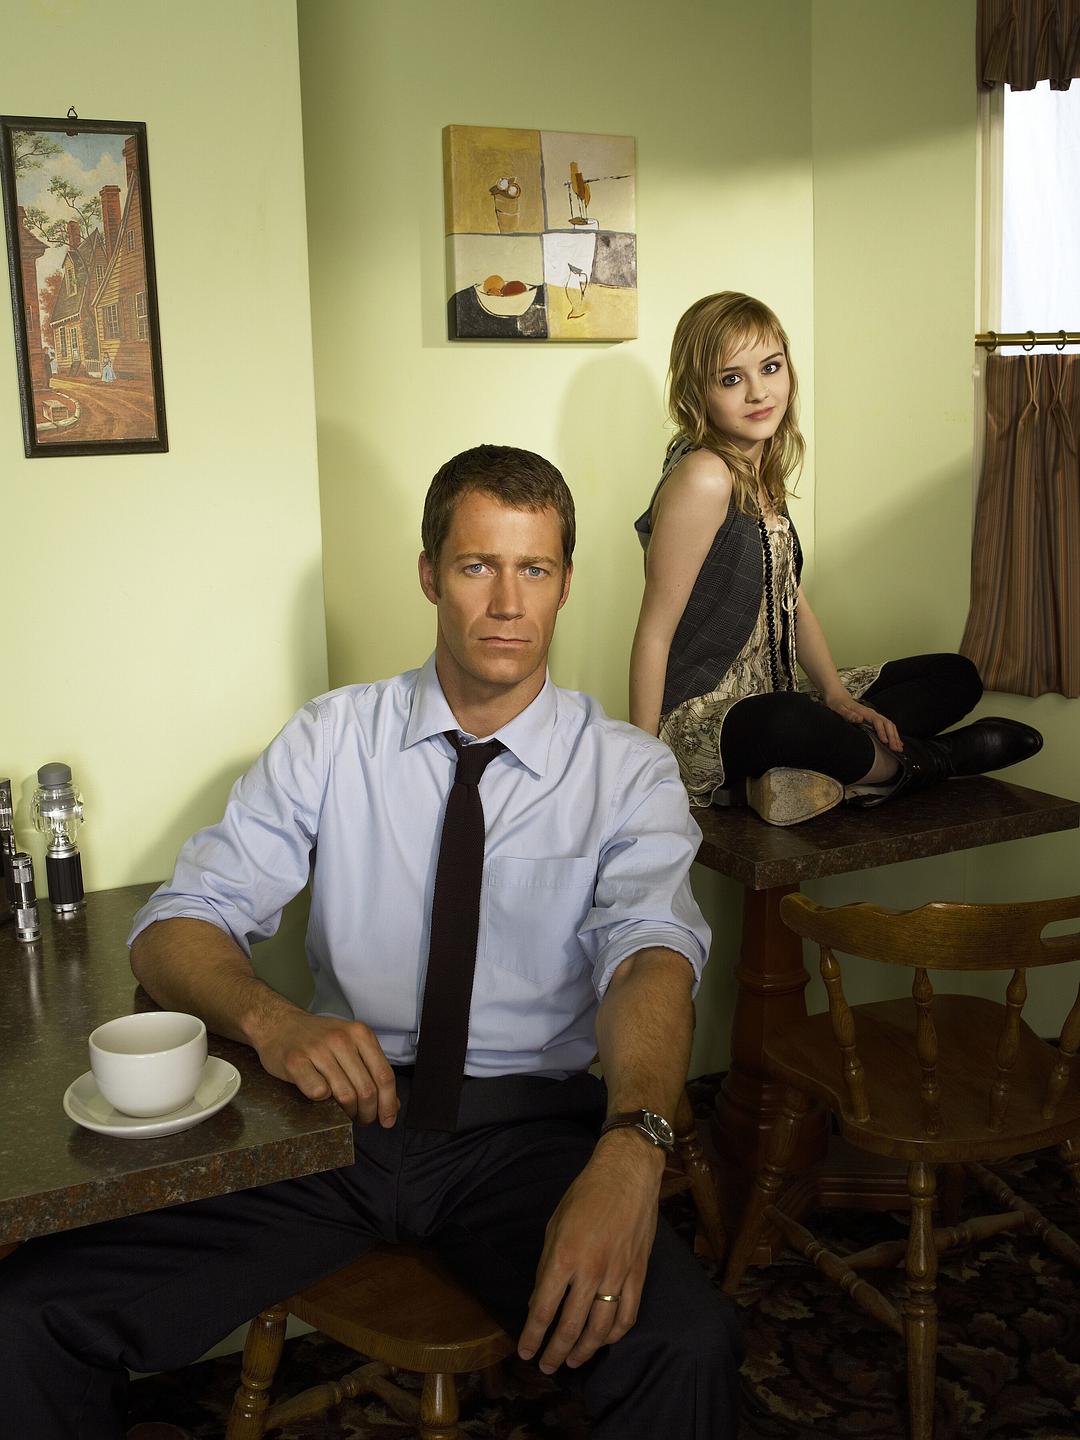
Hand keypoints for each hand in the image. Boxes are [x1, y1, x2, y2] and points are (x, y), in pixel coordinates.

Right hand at [254, 1010, 398, 1125]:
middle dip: (368, 1113)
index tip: (388, 1120)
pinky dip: (322, 1102)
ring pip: (344, 1095)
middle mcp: (341, 1039)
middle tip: (362, 1119)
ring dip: (347, 1113)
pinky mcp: (296, 1062)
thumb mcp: (350, 1044)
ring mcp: (318, 1050)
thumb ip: (371, 1070)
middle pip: (366, 1090)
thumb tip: (392, 1105)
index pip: (384, 1075)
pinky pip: (317, 1092)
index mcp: (360, 1034)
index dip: (388, 1103)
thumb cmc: (317, 1038)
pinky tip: (320, 1097)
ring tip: (345, 1114)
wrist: (278, 1024)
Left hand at [517, 1131, 662, 1373]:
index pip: (543, 1309)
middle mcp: (590, 1271)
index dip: (532, 1336)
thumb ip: (547, 1266)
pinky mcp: (638, 1274)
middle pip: (570, 1326)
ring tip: (572, 1361)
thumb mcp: (554, 1225)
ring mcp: (617, 1275)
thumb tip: (539, 1301)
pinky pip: (627, 1315)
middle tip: (546, 1367)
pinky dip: (614, 1334)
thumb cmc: (585, 1194)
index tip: (525, 1352)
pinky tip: (602, 1341)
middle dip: (555, 1352)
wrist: (627, 1174)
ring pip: (600, 1329)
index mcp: (564, 1257)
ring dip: (583, 1350)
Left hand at [825, 694, 901, 752]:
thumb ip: (848, 714)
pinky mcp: (874, 719)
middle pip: (887, 724)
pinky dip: (893, 734)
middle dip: (893, 736)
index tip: (885, 741)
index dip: (882, 732)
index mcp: (865, 712)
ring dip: (895, 736)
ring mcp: (874, 716)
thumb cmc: (837, 703)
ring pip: (889, 725)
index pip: (877, 722)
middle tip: (896, 749)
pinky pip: (887, 726)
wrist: (837, 696)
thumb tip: (860, 718)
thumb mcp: (838, 708)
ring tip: (899, 748)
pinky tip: (897, 742)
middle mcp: (872, 713)